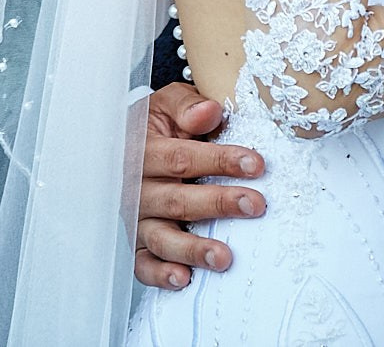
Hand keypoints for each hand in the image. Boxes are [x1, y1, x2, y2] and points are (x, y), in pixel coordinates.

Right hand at [134, 81, 265, 288]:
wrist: (127, 142)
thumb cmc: (158, 124)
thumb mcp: (169, 105)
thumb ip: (187, 107)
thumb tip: (209, 111)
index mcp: (143, 150)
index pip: (181, 158)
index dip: (219, 161)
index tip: (256, 164)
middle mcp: (135, 187)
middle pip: (176, 200)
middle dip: (218, 203)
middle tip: (256, 205)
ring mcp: (136, 219)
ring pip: (160, 238)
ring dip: (192, 248)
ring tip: (224, 258)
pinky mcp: (137, 243)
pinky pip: (143, 265)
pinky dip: (160, 275)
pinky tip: (183, 278)